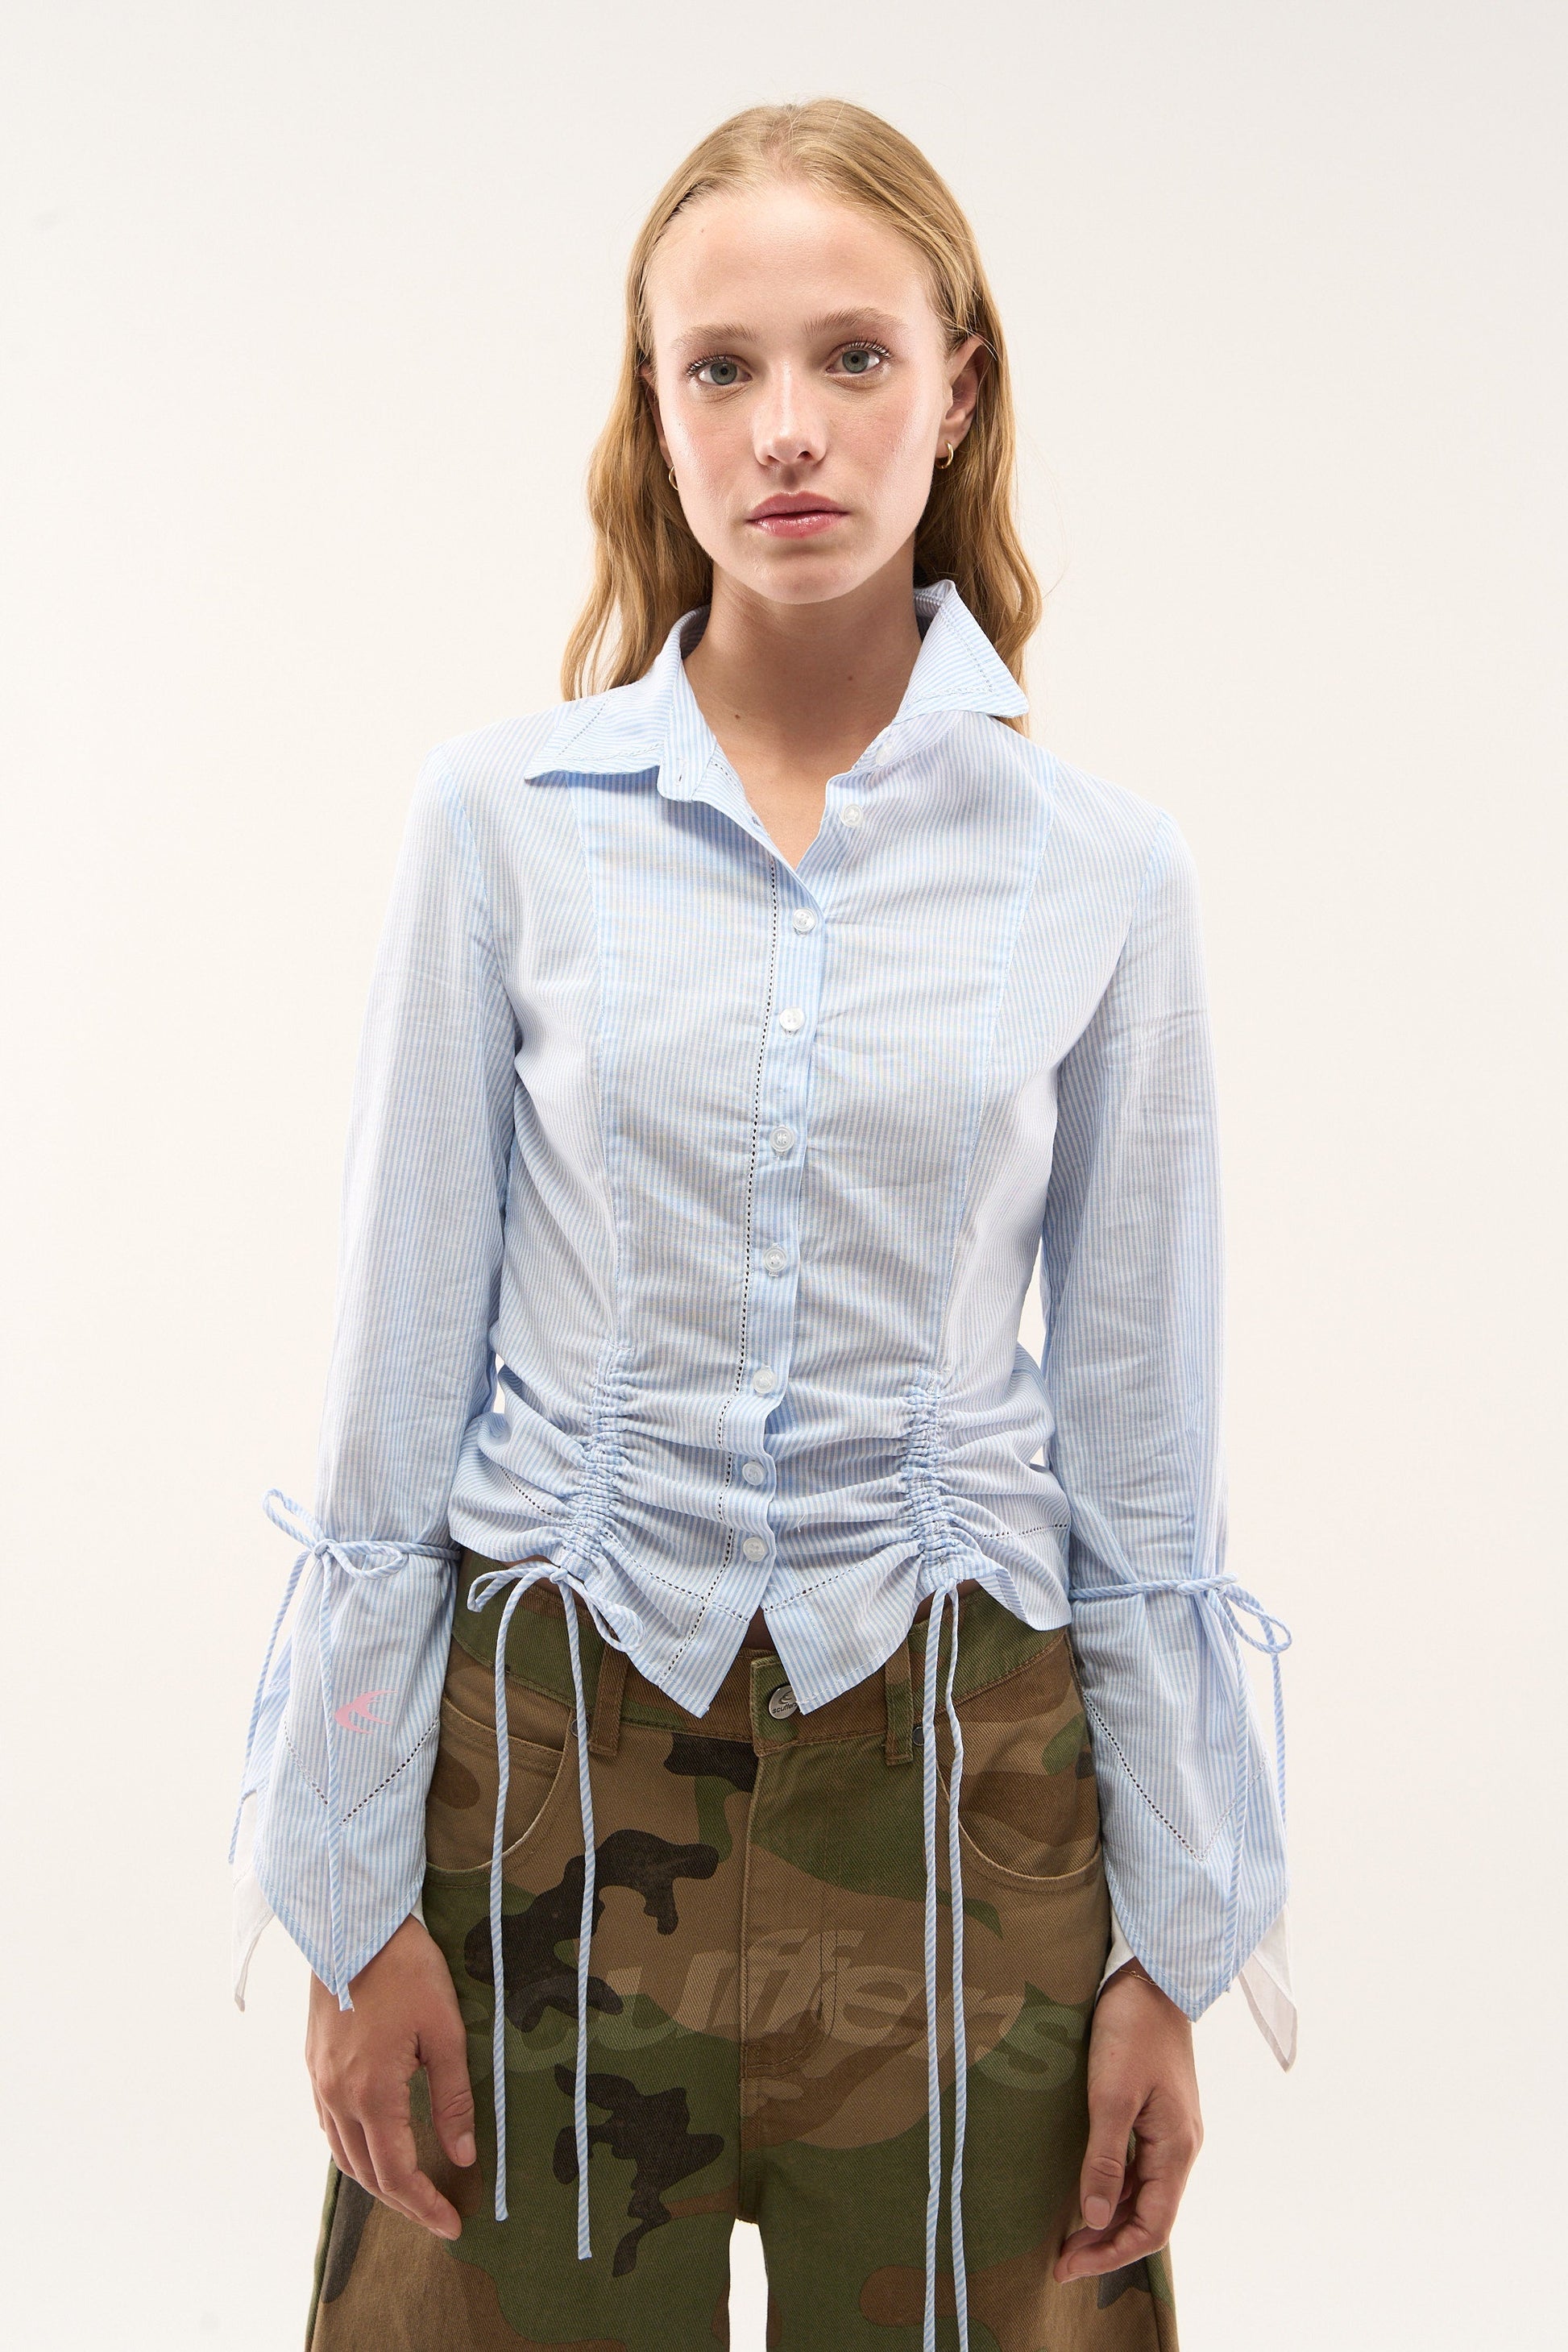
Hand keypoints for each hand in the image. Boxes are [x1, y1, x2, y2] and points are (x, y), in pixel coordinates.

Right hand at [306, 1913, 476, 2240]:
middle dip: (403, 2202)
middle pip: (367, 2174)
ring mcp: (319, 2083)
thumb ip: (453, 2099)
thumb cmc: (408, 1971)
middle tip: (437, 2214)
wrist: (355, 1925)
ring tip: (410, 2190)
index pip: (397, 2174)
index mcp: (373, 2093)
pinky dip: (353, 2151)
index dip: (425, 2207)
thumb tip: (463, 2156)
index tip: (452, 2225)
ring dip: (376, 2180)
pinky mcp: (313, 2066)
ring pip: (343, 2155)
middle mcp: (338, 2097)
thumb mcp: (445, 2032)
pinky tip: (375, 2147)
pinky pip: (329, 2127)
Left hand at [1053, 1961, 1202, 2283]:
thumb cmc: (1130, 2028)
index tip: (1068, 2267)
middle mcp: (1180, 2146)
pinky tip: (1089, 2193)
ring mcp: (1171, 2130)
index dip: (1112, 2254)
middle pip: (1150, 2216)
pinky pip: (1140, 2169)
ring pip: (1144, 2194)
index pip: (1153, 2225)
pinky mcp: (1158, 2113)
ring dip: (1110, 2220)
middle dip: (1107, 2244)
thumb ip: (1106, 2159)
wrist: (1151, 1975)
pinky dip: (1115, 2190)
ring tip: (1068, 2236)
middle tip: (1060, 2261)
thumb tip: (1098, 2219)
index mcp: (1177, 2147)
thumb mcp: (1111, 2094)